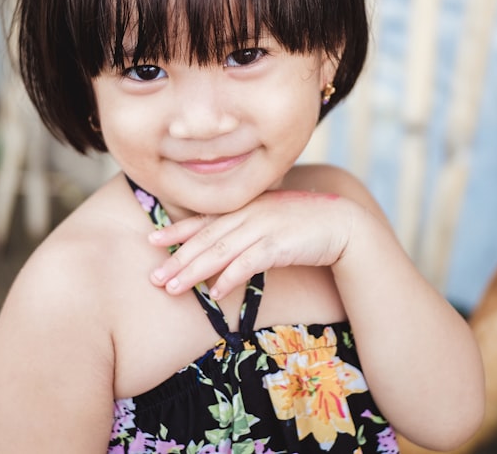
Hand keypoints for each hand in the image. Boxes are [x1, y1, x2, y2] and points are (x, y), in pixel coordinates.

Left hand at [147, 190, 363, 298]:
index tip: (152, 241)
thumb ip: (248, 227)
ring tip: (174, 289)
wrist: (344, 225)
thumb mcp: (272, 219)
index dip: (177, 231)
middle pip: (206, 238)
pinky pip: (249, 262)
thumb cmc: (307, 225)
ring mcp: (264, 227)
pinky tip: (215, 291)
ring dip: (194, 271)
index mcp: (247, 206)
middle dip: (178, 259)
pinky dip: (230, 276)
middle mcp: (251, 214)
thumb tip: (223, 250)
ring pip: (220, 250)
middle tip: (155, 278)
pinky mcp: (280, 244)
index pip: (205, 219)